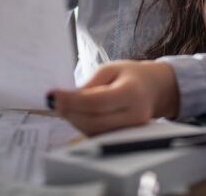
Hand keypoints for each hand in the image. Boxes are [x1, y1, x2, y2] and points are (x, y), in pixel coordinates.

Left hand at [48, 60, 179, 134]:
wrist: (154, 89)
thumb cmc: (131, 76)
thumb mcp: (110, 69)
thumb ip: (90, 84)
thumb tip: (67, 99)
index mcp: (131, 93)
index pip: (96, 102)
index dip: (71, 100)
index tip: (52, 95)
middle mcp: (134, 116)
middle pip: (93, 120)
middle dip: (68, 112)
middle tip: (52, 101)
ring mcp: (130, 130)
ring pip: (94, 131)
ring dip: (73, 119)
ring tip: (62, 105)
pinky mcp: (124, 137)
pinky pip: (98, 135)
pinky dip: (82, 125)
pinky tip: (74, 113)